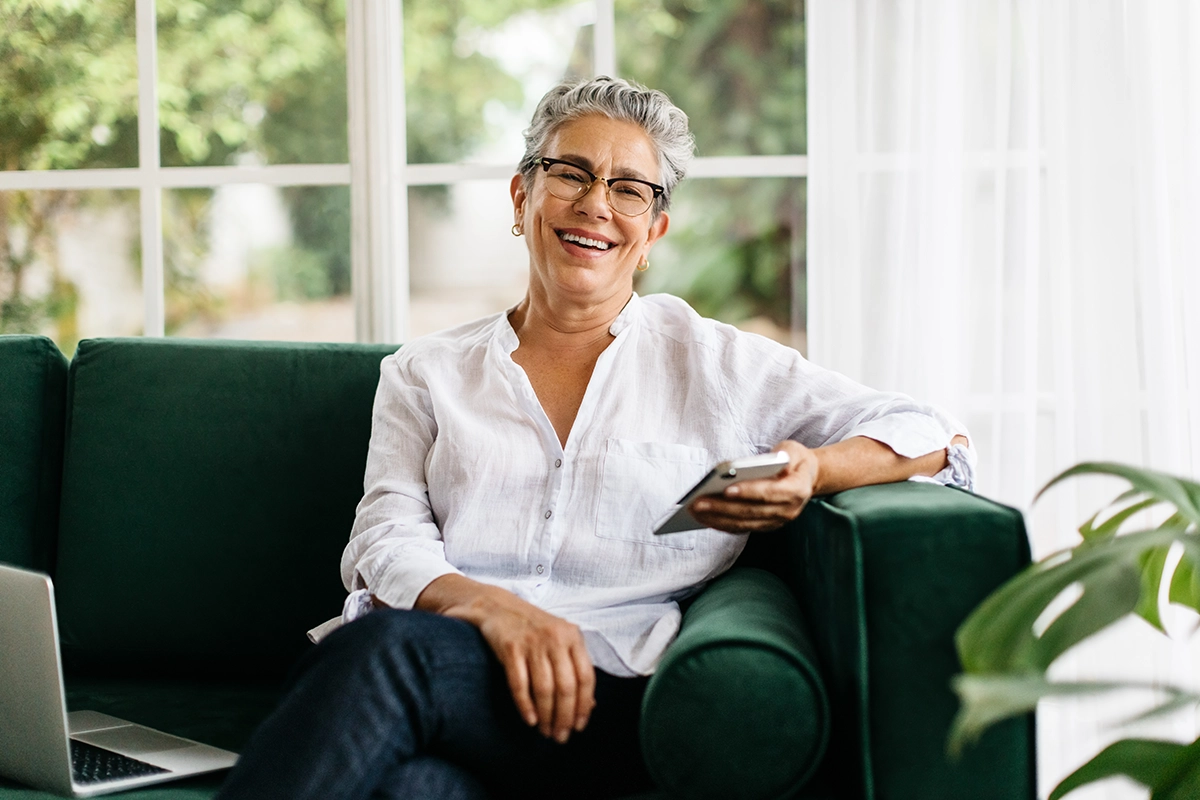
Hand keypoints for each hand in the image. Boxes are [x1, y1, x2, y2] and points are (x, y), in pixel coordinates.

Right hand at [476, 596, 595, 743]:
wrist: (498, 607)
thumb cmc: (534, 629)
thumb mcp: (560, 640)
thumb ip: (575, 667)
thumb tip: (590, 706)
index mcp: (573, 636)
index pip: (586, 677)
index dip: (584, 706)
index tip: (579, 726)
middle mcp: (556, 638)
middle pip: (566, 687)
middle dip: (564, 717)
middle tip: (560, 736)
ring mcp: (532, 642)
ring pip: (544, 688)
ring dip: (546, 716)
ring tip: (545, 731)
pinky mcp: (510, 647)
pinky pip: (519, 684)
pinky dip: (525, 706)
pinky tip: (530, 719)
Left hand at [688, 440, 817, 532]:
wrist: (805, 478)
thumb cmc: (794, 460)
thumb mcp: (794, 449)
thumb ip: (787, 454)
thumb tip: (775, 461)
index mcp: (797, 490)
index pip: (770, 493)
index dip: (749, 492)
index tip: (726, 489)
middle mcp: (788, 510)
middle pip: (751, 511)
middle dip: (722, 507)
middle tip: (697, 502)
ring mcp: (776, 521)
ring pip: (743, 523)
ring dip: (717, 518)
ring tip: (694, 510)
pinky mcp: (765, 526)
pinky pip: (740, 528)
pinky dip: (720, 523)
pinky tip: (703, 516)